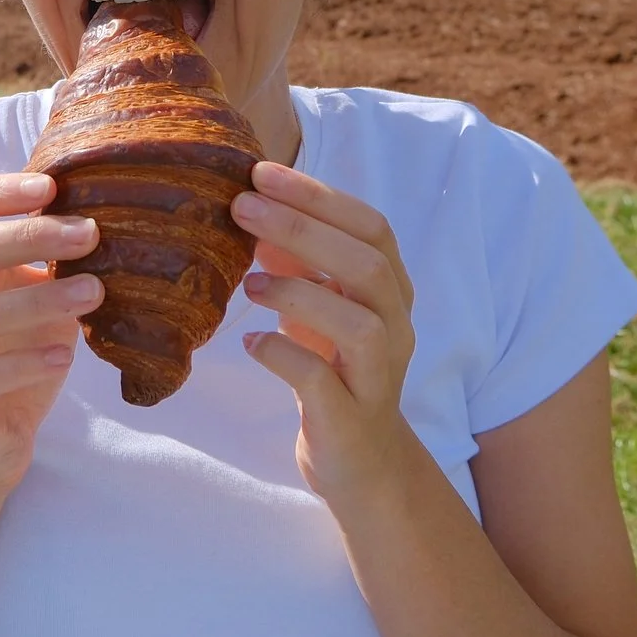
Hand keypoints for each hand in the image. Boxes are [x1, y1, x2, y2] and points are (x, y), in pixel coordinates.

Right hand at [0, 173, 100, 500]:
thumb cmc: (24, 360)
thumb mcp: (45, 304)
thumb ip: (57, 264)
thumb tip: (113, 211)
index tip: (50, 186)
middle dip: (27, 235)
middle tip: (90, 233)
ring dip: (38, 298)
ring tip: (94, 294)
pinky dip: (23, 363)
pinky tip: (64, 356)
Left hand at [232, 160, 420, 501]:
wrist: (361, 463)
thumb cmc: (334, 370)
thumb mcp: (317, 307)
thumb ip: (297, 261)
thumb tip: (255, 209)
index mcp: (390, 291)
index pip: (370, 226)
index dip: (318, 195)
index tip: (260, 173)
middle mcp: (396, 327)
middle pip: (368, 264)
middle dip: (303, 228)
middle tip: (240, 207)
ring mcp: (379, 376)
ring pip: (360, 324)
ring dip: (298, 292)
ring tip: (248, 282)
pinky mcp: (351, 419)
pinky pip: (321, 381)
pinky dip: (282, 354)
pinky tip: (251, 344)